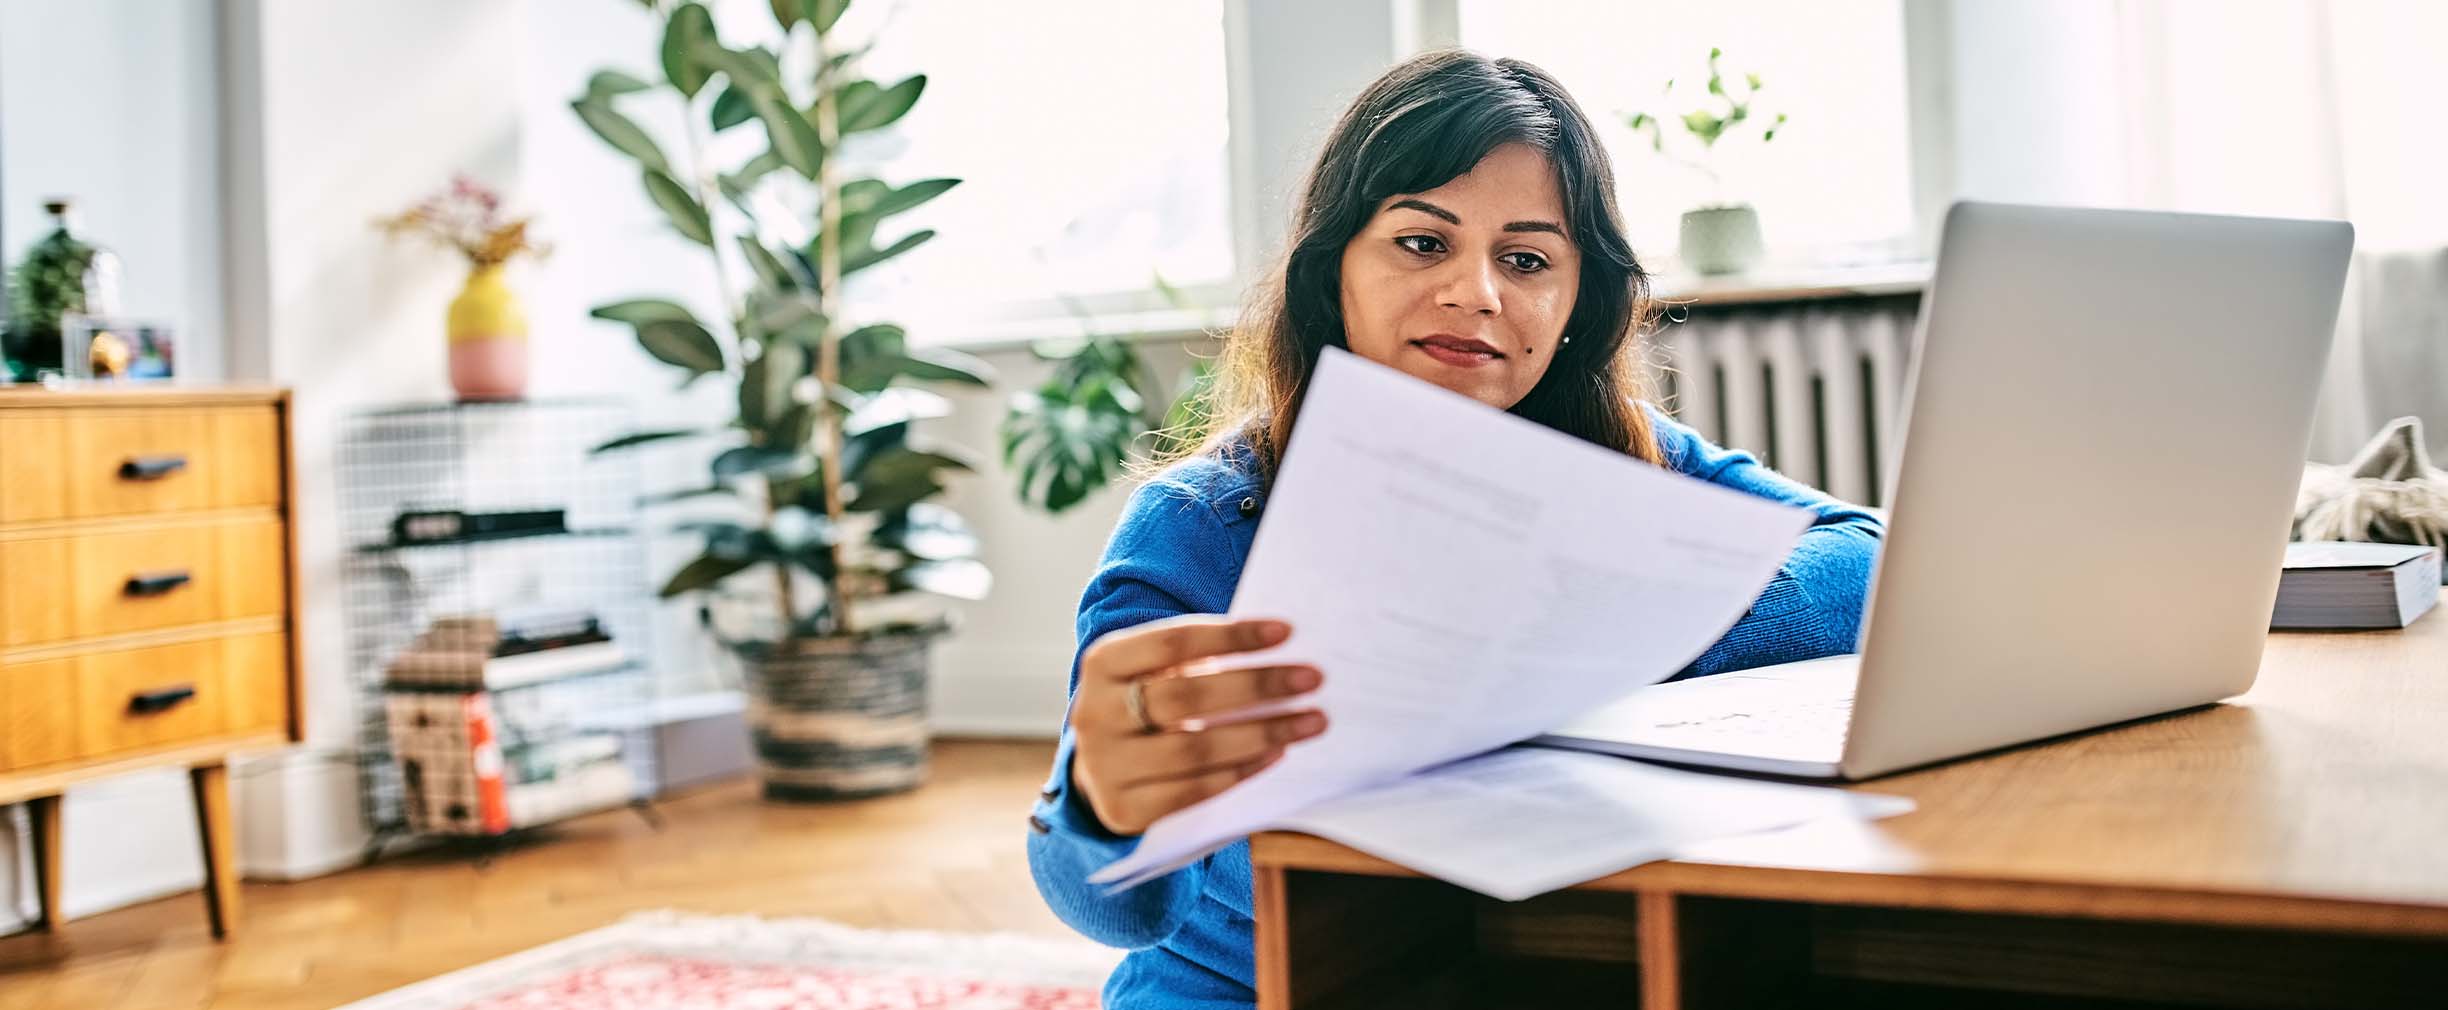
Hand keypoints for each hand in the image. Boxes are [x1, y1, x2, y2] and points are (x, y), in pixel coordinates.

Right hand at [1067, 615, 1326, 835]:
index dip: (1231, 636)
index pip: (1172, 642)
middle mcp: (1094, 712)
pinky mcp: (1123, 809)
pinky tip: (1276, 754)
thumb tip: (1282, 649)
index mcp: (1102, 663)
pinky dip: (1240, 771)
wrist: (1101, 768)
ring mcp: (1104, 765)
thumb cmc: (1147, 706)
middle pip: (1186, 695)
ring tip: (1310, 721)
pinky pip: (1193, 791)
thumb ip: (1199, 660)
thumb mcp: (1155, 672)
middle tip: (1311, 678)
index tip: (1286, 632)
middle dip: (1256, 685)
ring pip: (1193, 748)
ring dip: (1261, 732)